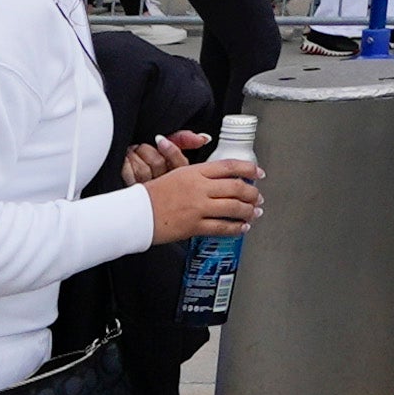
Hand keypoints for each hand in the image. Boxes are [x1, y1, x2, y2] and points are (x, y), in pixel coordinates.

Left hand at [120, 129, 212, 185]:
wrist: (125, 185)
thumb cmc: (149, 163)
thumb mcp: (170, 150)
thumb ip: (185, 140)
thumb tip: (203, 138)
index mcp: (177, 178)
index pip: (180, 163)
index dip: (170, 150)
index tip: (162, 141)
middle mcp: (163, 187)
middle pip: (158, 162)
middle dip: (147, 151)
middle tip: (143, 149)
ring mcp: (147, 192)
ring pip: (143, 167)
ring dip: (135, 155)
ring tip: (133, 156)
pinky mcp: (132, 194)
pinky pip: (129, 172)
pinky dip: (125, 163)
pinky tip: (126, 164)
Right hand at [143, 152, 262, 245]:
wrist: (135, 212)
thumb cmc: (151, 194)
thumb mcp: (175, 174)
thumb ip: (198, 175)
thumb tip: (219, 178)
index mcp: (195, 171)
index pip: (229, 166)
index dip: (249, 169)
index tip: (258, 173)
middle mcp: (199, 187)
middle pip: (236, 187)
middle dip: (252, 193)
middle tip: (258, 197)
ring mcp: (198, 207)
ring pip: (233, 207)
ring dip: (248, 211)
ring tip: (254, 212)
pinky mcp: (194, 225)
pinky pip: (222, 227)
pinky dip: (236, 228)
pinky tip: (242, 227)